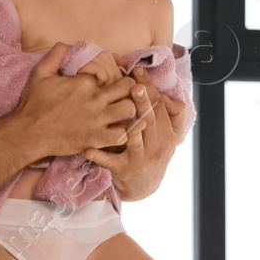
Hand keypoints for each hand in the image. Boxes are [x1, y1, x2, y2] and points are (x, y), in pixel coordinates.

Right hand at [12, 42, 141, 158]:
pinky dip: (124, 133)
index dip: (114, 74)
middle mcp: (95, 99)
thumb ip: (57, 54)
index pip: (112, 71)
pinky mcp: (96, 139)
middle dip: (128, 89)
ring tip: (123, 112)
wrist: (28, 134)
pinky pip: (123, 135)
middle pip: (128, 88)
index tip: (112, 79)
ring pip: (130, 110)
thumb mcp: (41, 73)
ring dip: (129, 110)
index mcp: (85, 82)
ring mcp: (97, 120)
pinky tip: (117, 130)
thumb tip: (71, 44)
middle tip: (123, 95)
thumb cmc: (34, 104)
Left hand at [84, 68, 187, 200]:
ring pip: (135, 139)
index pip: (161, 106)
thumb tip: (164, 93)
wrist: (144, 186)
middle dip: (143, 102)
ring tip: (117, 111)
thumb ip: (172, 114)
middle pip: (151, 119)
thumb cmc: (153, 152)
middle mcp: (157, 146)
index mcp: (168, 134)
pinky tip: (88, 149)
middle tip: (134, 86)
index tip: (138, 72)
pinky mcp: (124, 170)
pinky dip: (99, 156)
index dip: (151, 88)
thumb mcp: (169, 136)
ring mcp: (140, 159)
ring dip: (128, 125)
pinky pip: (110, 161)